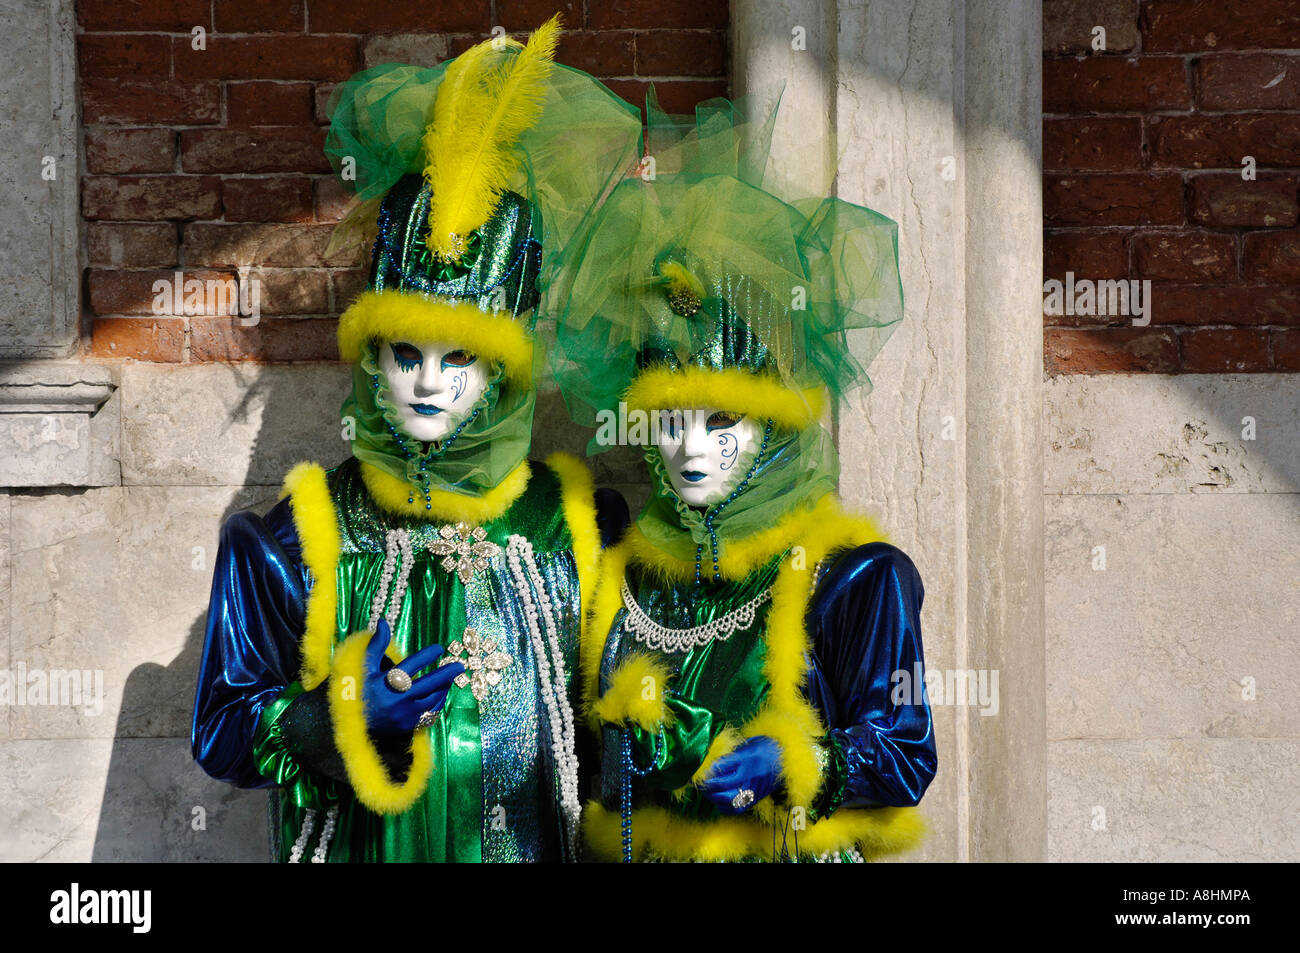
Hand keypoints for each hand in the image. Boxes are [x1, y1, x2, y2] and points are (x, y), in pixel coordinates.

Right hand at [362, 619, 464, 735]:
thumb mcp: (366, 669)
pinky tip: (441, 692)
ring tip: (451, 677)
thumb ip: (376, 646)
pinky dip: (438, 701)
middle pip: (428, 685)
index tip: (438, 648)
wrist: (355, 726)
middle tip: (459, 665)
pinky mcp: (410, 725)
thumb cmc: (360, 692)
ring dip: (443, 687)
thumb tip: (383, 622)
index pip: (411, 666)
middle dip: (446, 674)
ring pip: (432, 699)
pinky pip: (430, 712)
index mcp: (386, 684)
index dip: (426, 656)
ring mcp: (405, 714)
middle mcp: (398, 700)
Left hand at [697, 736, 782, 814]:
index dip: (709, 770)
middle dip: (709, 786)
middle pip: (723, 785)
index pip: (722, 767)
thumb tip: (714, 763)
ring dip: (715, 798)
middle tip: (701, 784)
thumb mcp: (748, 744)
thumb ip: (731, 754)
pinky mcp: (756, 798)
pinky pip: (738, 809)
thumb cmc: (766, 746)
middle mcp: (750, 775)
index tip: (701, 771)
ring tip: (707, 793)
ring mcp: (754, 788)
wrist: (787, 758)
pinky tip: (719, 803)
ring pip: (729, 799)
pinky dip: (726, 808)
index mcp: (747, 759)